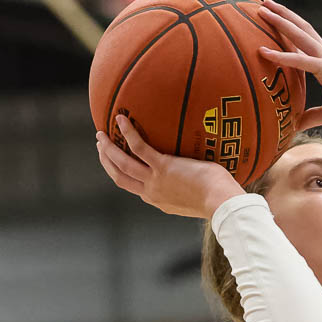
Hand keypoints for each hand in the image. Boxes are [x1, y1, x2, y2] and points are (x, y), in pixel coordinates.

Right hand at [96, 114, 245, 218]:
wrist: (221, 203)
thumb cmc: (218, 199)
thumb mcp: (197, 196)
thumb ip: (189, 187)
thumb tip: (198, 175)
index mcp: (159, 200)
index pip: (134, 187)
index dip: (121, 174)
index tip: (116, 164)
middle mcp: (152, 193)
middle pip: (120, 177)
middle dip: (107, 161)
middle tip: (101, 146)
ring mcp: (155, 180)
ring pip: (122, 164)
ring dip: (108, 149)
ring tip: (100, 134)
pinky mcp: (162, 167)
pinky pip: (138, 147)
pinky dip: (127, 132)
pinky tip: (121, 118)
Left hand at [258, 0, 321, 132]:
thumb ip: (312, 116)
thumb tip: (295, 125)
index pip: (305, 43)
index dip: (289, 31)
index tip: (274, 22)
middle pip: (300, 30)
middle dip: (282, 17)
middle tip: (264, 5)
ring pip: (299, 36)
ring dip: (280, 22)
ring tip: (262, 9)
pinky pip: (301, 61)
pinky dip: (282, 56)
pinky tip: (264, 51)